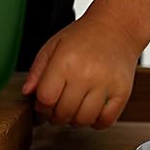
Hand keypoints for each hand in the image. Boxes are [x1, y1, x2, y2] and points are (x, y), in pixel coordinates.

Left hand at [21, 14, 143, 127]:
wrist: (116, 28)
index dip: (41, 105)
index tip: (43, 103)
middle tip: (57, 106)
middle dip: (55, 115)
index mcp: (65, 61)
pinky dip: (96, 121)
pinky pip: (106, 121)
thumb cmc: (83, 36)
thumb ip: (37, 70)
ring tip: (74, 106)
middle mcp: (86, 74)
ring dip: (75, 120)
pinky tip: (91, 109)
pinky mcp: (123, 93)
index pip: (46, 98)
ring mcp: (106, 85)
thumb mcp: (53, 46)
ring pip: (83, 120)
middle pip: (63, 113)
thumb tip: (27, 93)